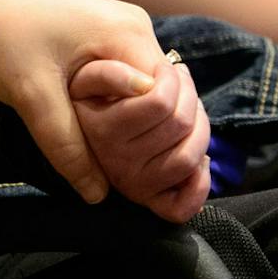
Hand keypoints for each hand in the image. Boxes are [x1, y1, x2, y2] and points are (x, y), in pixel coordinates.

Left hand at [0, 0, 172, 203]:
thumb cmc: (0, 36)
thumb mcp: (32, 96)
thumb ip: (67, 145)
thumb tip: (98, 194)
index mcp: (128, 34)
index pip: (169, 101)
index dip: (150, 140)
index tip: (119, 165)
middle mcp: (137, 30)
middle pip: (174, 100)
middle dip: (153, 140)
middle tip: (118, 167)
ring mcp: (126, 33)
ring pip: (157, 96)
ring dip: (141, 130)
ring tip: (111, 155)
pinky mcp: (110, 42)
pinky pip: (137, 86)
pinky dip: (128, 115)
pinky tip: (105, 134)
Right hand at [69, 50, 211, 221]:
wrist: (76, 133)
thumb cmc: (92, 97)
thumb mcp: (88, 76)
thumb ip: (109, 73)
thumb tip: (144, 86)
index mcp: (102, 129)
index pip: (161, 102)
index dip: (173, 80)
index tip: (165, 71)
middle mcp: (115, 162)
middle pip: (181, 125)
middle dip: (190, 98)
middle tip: (181, 88)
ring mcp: (132, 185)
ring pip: (189, 159)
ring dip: (201, 131)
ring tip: (190, 115)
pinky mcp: (147, 201)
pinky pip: (181, 207)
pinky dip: (199, 184)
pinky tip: (198, 160)